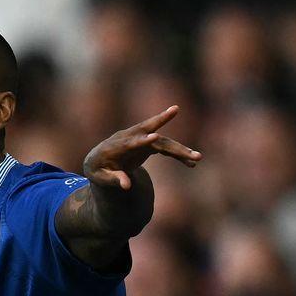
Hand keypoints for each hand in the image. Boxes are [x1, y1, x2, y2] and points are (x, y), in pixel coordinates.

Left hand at [82, 105, 200, 189]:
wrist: (99, 160)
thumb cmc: (98, 170)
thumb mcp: (100, 178)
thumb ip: (113, 180)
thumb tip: (126, 186)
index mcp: (115, 146)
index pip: (130, 142)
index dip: (141, 141)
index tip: (153, 137)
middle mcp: (129, 138)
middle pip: (147, 129)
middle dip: (161, 120)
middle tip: (175, 109)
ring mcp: (141, 139)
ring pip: (162, 141)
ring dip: (179, 149)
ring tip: (197, 158)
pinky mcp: (149, 143)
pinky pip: (166, 148)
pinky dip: (177, 155)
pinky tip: (191, 163)